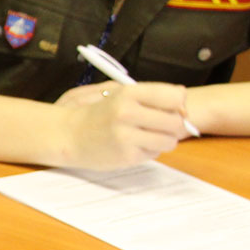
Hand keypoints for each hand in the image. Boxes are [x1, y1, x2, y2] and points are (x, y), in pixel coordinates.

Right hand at [52, 81, 189, 167]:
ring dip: (163, 140)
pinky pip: (154, 154)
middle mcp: (127, 113)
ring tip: (147, 136)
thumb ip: (150, 94)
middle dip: (174, 125)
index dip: (179, 104)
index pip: (173, 96)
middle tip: (161, 126)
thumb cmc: (95, 113)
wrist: (67, 135)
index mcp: (128, 93)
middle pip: (175, 121)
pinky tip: (132, 145)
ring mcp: (126, 136)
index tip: (173, 108)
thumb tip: (182, 100)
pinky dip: (148, 151)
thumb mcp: (119, 93)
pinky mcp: (126, 156)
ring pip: (169, 141)